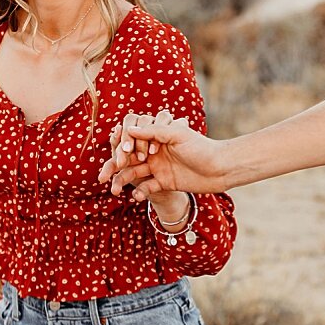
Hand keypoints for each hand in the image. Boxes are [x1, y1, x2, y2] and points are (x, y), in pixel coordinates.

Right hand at [100, 112, 227, 197]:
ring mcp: (159, 167)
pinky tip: (136, 197)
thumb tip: (129, 128)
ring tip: (114, 190)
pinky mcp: (164, 182)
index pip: (133, 139)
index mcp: (157, 136)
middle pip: (129, 158)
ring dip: (124, 181)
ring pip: (135, 174)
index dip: (123, 147)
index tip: (120, 153)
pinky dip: (140, 192)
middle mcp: (155, 151)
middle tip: (103, 176)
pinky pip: (147, 188)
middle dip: (116, 166)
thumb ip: (154, 131)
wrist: (221, 168)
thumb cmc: (202, 147)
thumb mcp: (178, 135)